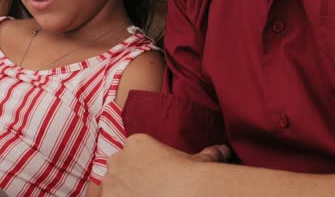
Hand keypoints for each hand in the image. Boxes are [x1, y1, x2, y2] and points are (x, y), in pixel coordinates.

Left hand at [101, 134, 229, 195]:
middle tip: (147, 191)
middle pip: (119, 169)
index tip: (153, 178)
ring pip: (111, 187)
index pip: (133, 153)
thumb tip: (224, 149)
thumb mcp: (201, 160)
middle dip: (128, 179)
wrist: (185, 193)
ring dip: (121, 192)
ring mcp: (111, 182)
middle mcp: (119, 159)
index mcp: (137, 143)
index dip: (142, 167)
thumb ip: (208, 153)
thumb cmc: (192, 175)